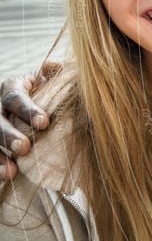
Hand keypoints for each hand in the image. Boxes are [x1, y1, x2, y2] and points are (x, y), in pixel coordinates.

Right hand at [0, 62, 61, 179]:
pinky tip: (7, 175)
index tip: (44, 123)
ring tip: (12, 171)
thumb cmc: (50, 92)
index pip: (14, 97)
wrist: (42, 109)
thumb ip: (54, 74)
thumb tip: (52, 65)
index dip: (27, 110)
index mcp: (12, 88)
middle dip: (8, 135)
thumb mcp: (51, 80)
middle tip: (24, 148)